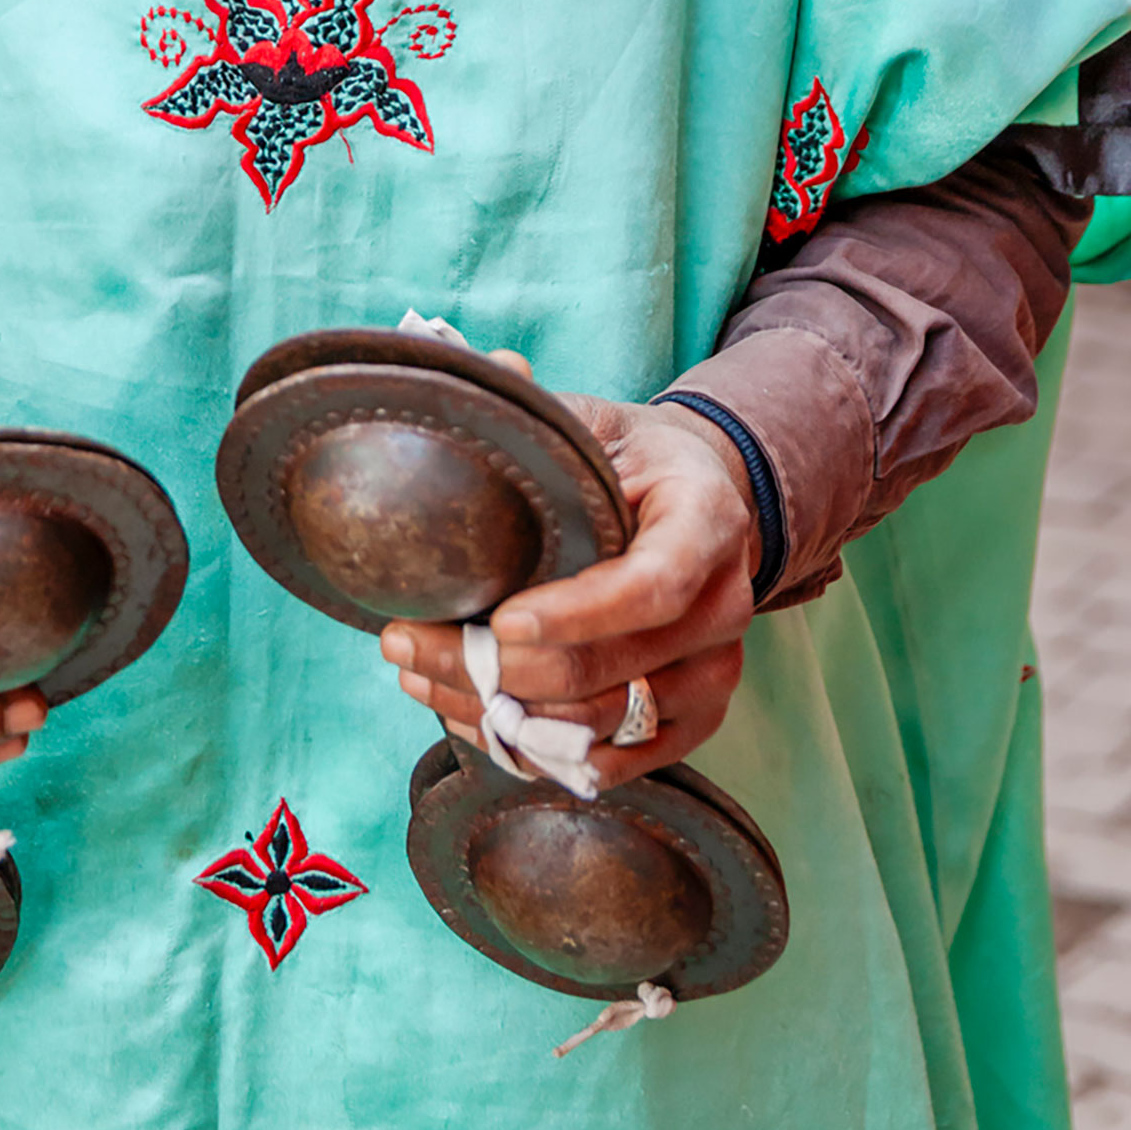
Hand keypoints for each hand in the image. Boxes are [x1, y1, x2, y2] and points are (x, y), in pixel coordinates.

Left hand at [380, 373, 759, 790]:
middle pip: (609, 669)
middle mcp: (725, 610)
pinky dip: (534, 750)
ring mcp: (713, 678)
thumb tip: (491, 367)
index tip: (497, 619)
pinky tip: (469, 715)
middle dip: (495, 668)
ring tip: (418, 675)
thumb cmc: (637, 464)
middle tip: (405, 641)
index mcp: (709, 523)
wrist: (704, 511)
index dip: (574, 614)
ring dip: (498, 714)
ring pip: (599, 725)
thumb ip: (545, 404)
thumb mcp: (600, 421)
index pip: (650, 588)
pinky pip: (610, 763)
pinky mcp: (692, 724)